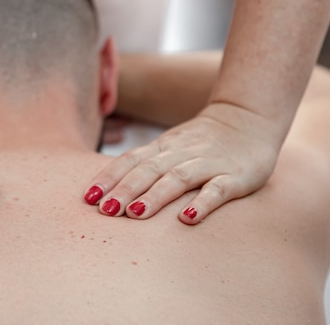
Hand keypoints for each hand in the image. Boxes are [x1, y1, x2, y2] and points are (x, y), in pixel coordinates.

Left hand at [84, 103, 279, 223]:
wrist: (248, 117)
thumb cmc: (201, 141)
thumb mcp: (170, 146)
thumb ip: (145, 164)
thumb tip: (109, 189)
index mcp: (162, 147)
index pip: (130, 160)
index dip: (109, 177)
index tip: (88, 197)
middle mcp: (181, 153)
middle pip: (148, 170)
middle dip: (125, 189)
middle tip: (105, 210)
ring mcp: (208, 163)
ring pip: (178, 178)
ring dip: (155, 196)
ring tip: (135, 214)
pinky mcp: (236, 176)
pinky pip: (218, 189)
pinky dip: (202, 203)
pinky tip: (187, 218)